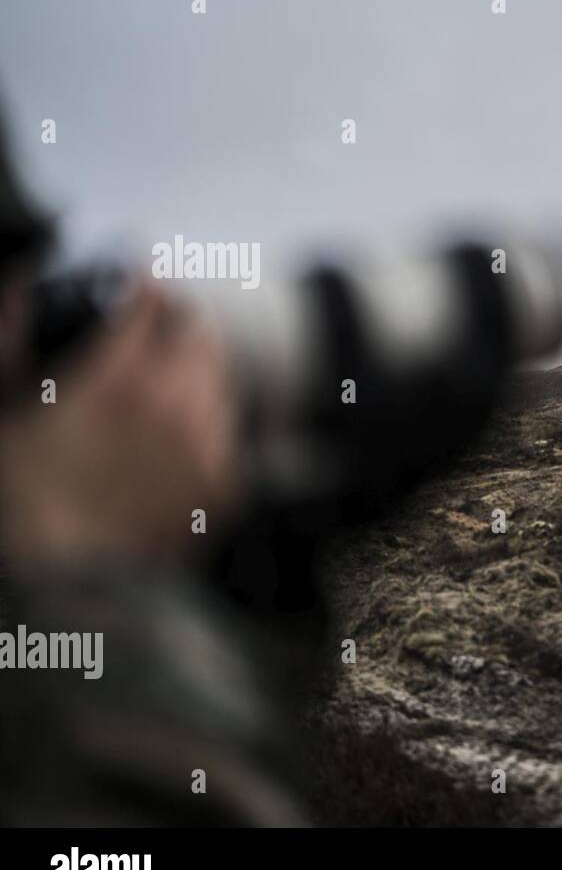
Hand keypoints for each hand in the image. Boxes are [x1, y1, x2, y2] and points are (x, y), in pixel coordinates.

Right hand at [0, 280, 244, 567]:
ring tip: (163, 385)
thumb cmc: (22, 500)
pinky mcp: (228, 485)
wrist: (69, 586)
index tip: (136, 283)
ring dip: (195, 373)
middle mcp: (179, 405)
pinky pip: (229, 435)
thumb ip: (8, 340)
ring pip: (219, 383)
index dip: (143, 287)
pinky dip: (207, 425)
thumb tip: (16, 291)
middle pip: (199, 335)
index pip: (152, 303)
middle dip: (178, 321)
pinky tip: (176, 438)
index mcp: (123, 378)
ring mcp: (210, 446)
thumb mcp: (0, 410)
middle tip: (157, 324)